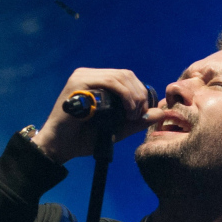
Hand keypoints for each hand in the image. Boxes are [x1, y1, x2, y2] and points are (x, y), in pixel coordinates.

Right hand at [30, 68, 166, 163]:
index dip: (140, 93)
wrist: (60, 147)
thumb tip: (160, 113)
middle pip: (126, 74)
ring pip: (120, 77)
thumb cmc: (84, 138)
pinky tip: (126, 111)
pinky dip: (124, 96)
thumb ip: (136, 121)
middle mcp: (90, 75)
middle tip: (138, 115)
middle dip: (139, 94)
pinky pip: (109, 82)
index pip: (126, 77)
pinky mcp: (78, 83)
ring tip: (132, 115)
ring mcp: (83, 77)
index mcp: (97, 81)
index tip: (141, 114)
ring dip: (133, 96)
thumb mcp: (116, 129)